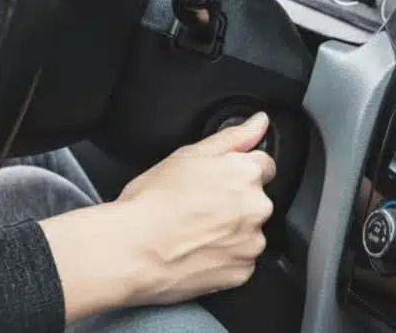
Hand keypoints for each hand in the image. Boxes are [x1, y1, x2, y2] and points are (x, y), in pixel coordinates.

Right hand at [40, 112, 275, 323]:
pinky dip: (225, 258)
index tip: (218, 181)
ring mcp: (251, 243)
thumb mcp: (188, 155)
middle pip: (256, 200)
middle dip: (236, 202)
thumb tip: (260, 122)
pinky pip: (240, 261)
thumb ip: (233, 137)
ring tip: (193, 232)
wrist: (132, 250)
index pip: (264, 166)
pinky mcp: (241, 273)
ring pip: (249, 232)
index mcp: (245, 174)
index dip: (238, 171)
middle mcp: (256, 208)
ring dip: (231, 231)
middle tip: (198, 206)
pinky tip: (197, 251)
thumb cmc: (152, 201)